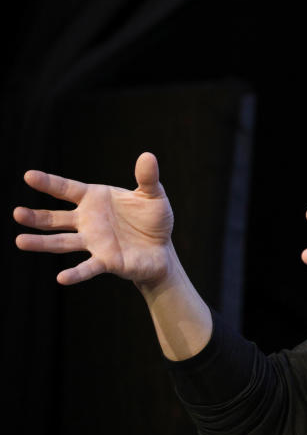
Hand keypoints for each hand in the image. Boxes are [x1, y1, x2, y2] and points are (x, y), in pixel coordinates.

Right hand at [14, 152, 175, 286]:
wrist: (161, 249)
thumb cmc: (152, 219)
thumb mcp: (153, 196)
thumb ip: (148, 178)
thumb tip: (148, 156)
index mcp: (95, 199)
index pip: (67, 189)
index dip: (49, 182)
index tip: (28, 176)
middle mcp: (88, 221)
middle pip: (56, 218)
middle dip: (36, 216)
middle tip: (17, 213)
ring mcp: (94, 242)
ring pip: (62, 242)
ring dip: (42, 243)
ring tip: (20, 241)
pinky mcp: (105, 261)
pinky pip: (87, 267)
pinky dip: (75, 273)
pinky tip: (61, 278)